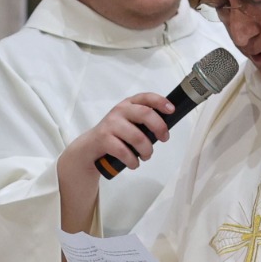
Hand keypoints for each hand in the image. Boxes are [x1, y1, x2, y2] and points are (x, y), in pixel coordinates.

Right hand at [56, 93, 174, 232]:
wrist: (88, 149)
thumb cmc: (114, 136)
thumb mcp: (128, 124)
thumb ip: (143, 123)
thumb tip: (165, 130)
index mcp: (128, 104)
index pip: (146, 97)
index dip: (160, 102)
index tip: (172, 111)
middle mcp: (119, 110)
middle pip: (145, 114)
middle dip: (159, 127)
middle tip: (164, 139)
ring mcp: (110, 124)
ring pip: (137, 137)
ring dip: (147, 150)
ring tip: (147, 156)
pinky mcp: (103, 139)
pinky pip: (124, 151)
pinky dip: (133, 161)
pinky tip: (134, 164)